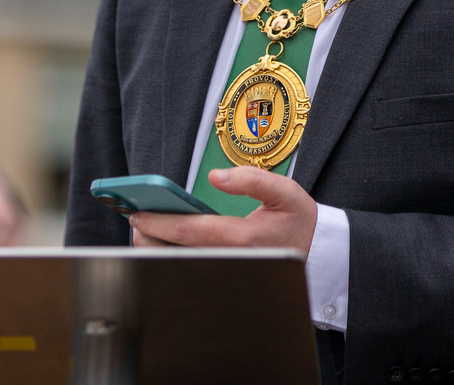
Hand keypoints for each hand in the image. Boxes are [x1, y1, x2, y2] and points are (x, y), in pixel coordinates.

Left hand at [129, 167, 316, 255]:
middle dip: (150, 240)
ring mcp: (230, 271)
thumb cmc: (300, 221)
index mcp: (244, 238)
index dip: (161, 223)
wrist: (320, 253)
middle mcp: (233, 259)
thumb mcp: (285, 191)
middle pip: (179, 255)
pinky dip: (173, 258)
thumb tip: (216, 177)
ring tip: (143, 232)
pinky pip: (193, 270)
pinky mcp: (228, 276)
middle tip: (134, 224)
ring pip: (183, 266)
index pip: (192, 232)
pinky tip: (162, 245)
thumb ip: (251, 179)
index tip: (138, 215)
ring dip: (158, 251)